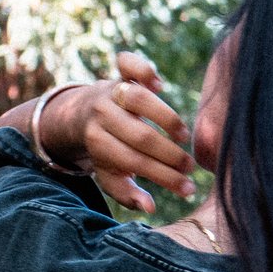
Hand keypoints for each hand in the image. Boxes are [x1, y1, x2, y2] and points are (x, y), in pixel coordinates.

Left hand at [35, 52, 194, 212]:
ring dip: (166, 118)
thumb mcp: (110, 176)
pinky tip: (159, 84)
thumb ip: (127, 193)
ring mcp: (110, 91)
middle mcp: (101, 115)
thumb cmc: (104, 152)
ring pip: (139, 99)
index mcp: (97, 143)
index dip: (164, 177)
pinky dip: (144, 69)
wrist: (81, 116)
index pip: (135, 161)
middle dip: (170, 154)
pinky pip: (128, 64)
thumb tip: (150, 207)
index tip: (188, 189)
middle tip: (191, 167)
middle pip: (140, 135)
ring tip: (184, 136)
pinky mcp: (119, 73)